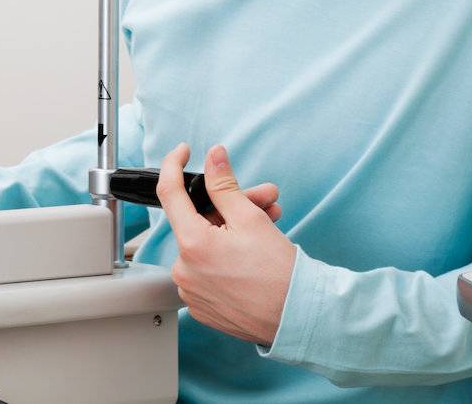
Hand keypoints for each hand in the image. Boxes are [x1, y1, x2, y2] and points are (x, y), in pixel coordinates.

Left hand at [156, 142, 296, 347]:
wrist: (302, 318)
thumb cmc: (281, 274)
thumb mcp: (251, 218)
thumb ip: (224, 184)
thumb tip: (213, 157)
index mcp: (192, 245)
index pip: (169, 193)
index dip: (174, 165)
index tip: (182, 152)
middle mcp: (184, 270)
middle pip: (198, 222)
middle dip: (230, 205)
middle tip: (263, 199)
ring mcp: (192, 290)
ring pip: (206, 245)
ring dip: (232, 230)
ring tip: (269, 222)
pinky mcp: (202, 305)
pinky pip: (208, 269)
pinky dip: (226, 256)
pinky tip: (253, 251)